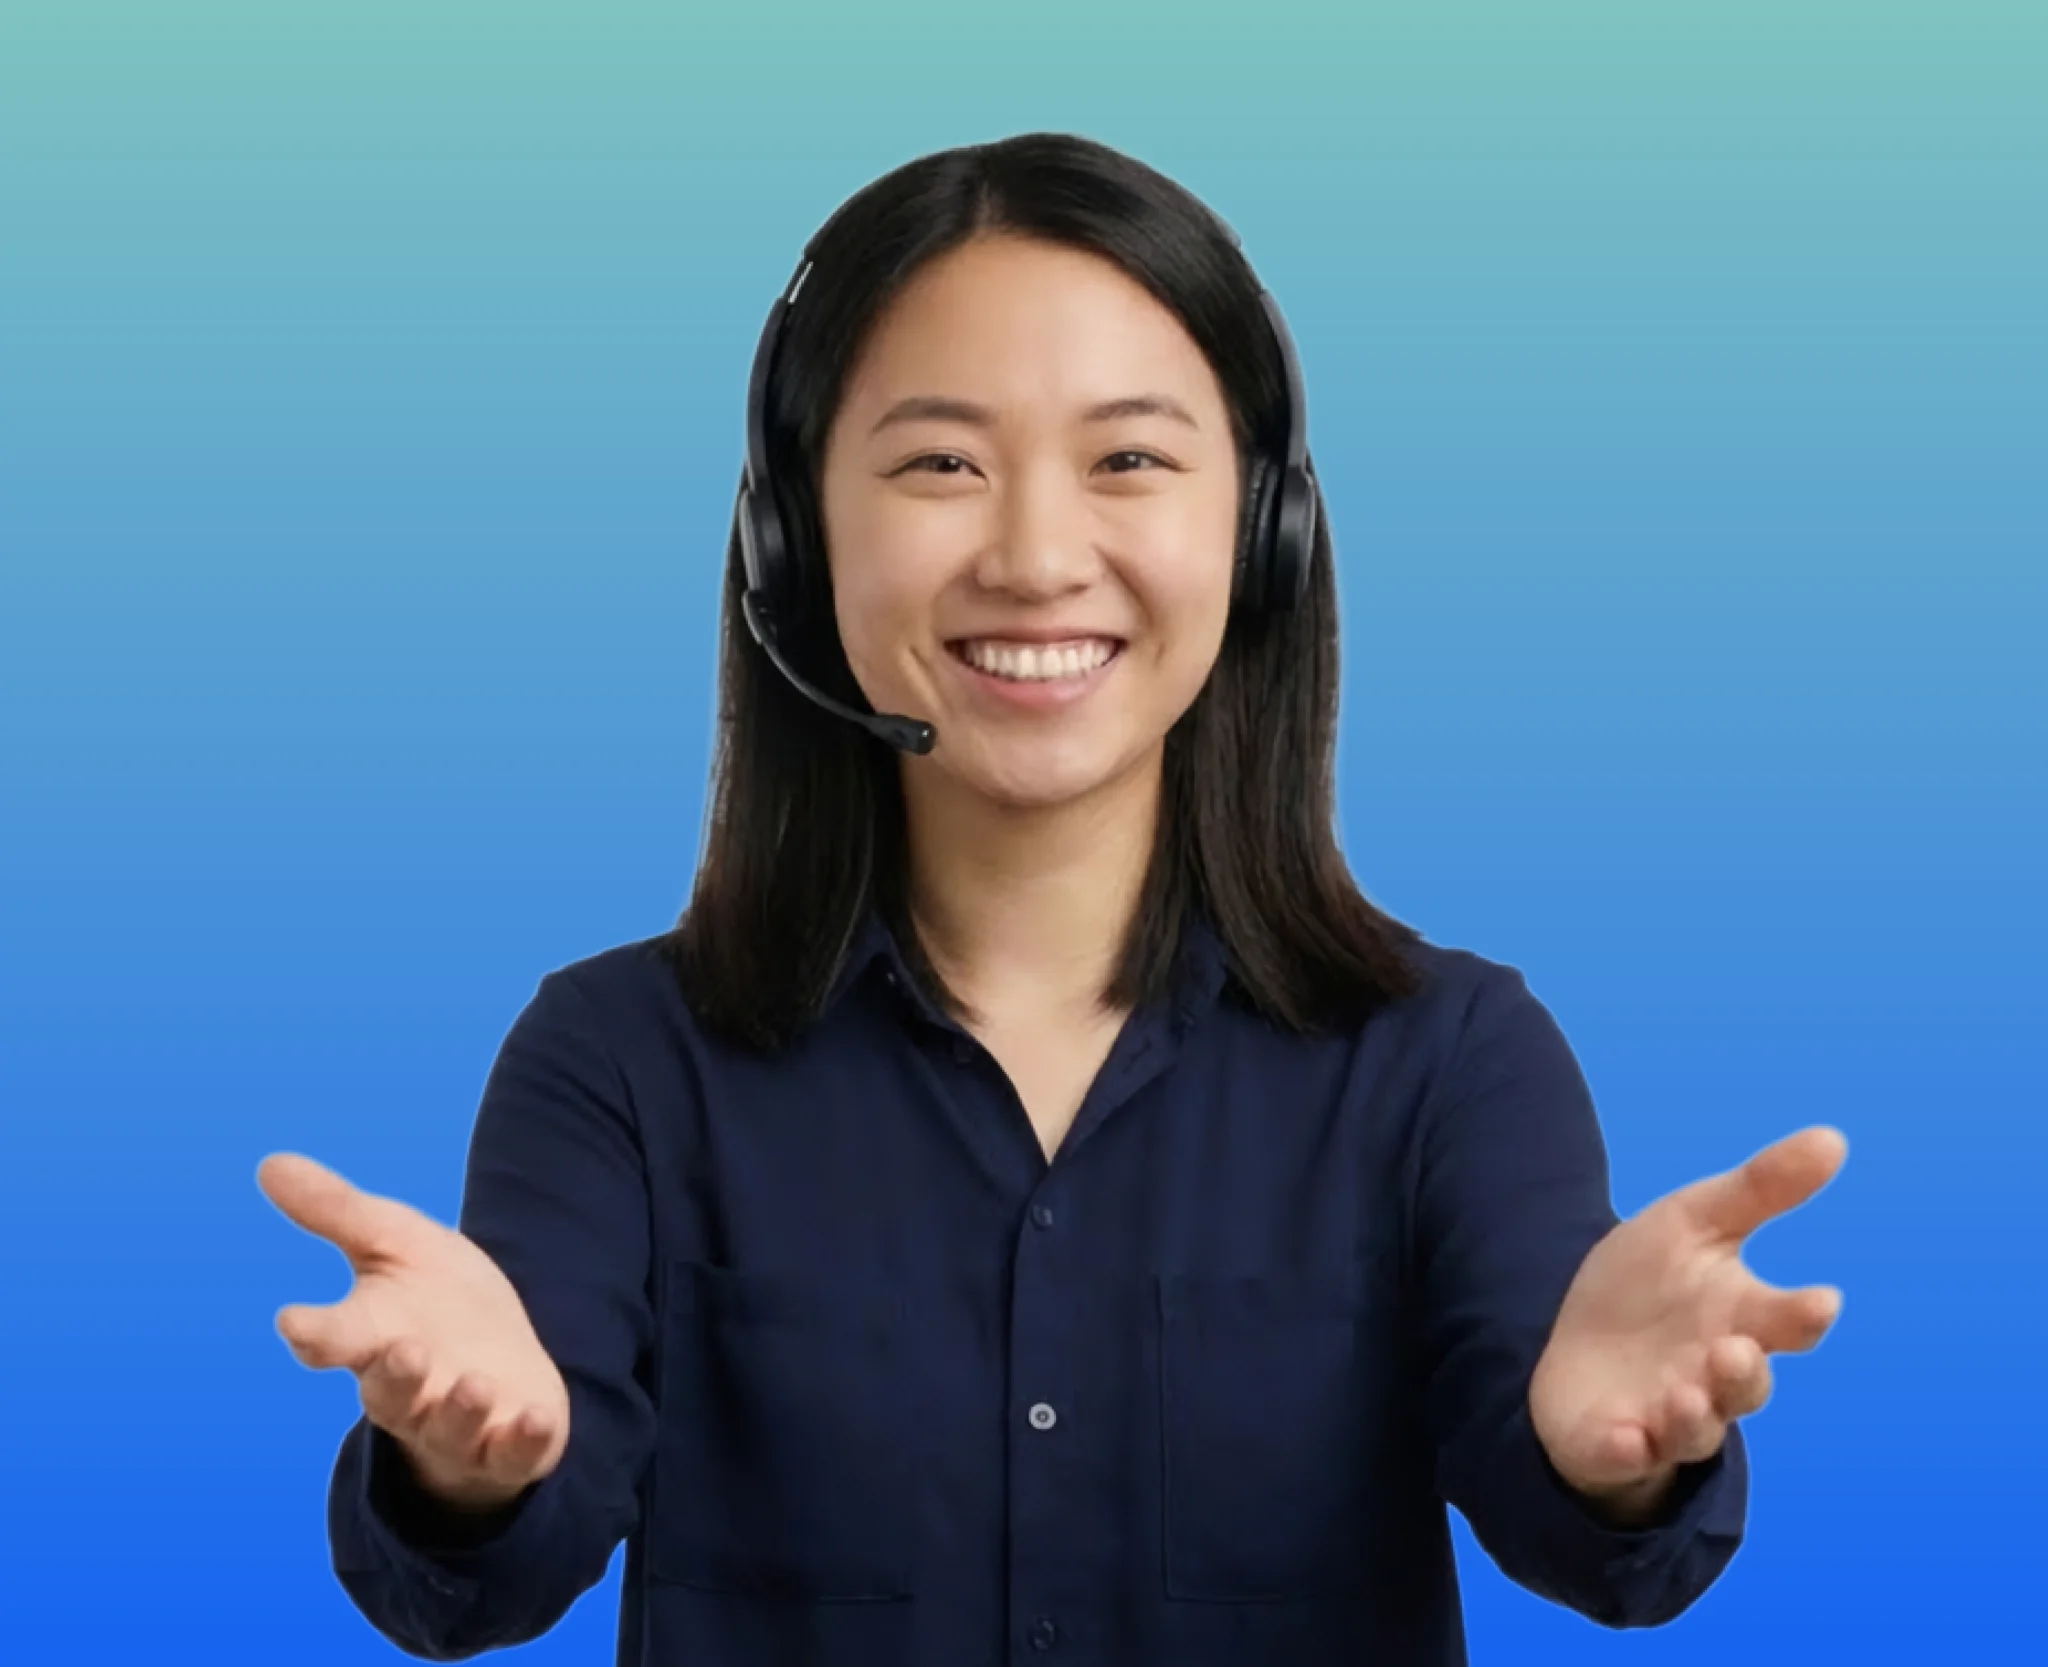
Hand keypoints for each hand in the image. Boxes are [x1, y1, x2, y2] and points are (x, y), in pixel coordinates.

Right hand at [258, 1151, 570, 1514]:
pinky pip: (515, 1450)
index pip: (333, 1340)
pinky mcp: (511, 1443)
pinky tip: (536, 1419)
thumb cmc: (434, 1301)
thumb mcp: (395, 1243)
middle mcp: (410, 1389)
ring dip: (460, 1409)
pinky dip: (525, 1438)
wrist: (502, 1354)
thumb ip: (337, 1211)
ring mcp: (460, 1422)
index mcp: (372, 1339)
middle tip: (404, 1351)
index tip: (295, 1321)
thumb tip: (269, 1162)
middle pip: (391, 1393)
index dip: (314, 1333)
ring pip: (449, 1426)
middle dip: (396, 1376)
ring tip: (474, 1385)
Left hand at [1528, 1125, 1845, 1517]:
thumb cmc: (1652, 1285)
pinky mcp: (1616, 1441)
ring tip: (1685, 1393)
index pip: (1786, 1321)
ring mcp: (1667, 1414)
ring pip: (1694, 1429)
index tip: (1819, 1301)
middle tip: (1735, 1350)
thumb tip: (1834, 1138)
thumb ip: (1761, 1188)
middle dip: (1744, 1373)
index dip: (1803, 1314)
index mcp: (1742, 1320)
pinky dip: (1626, 1449)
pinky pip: (1625, 1455)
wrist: (1578, 1341)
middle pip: (1745, 1384)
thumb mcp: (1695, 1222)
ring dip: (1694, 1414)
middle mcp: (1714, 1376)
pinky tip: (1622, 1438)